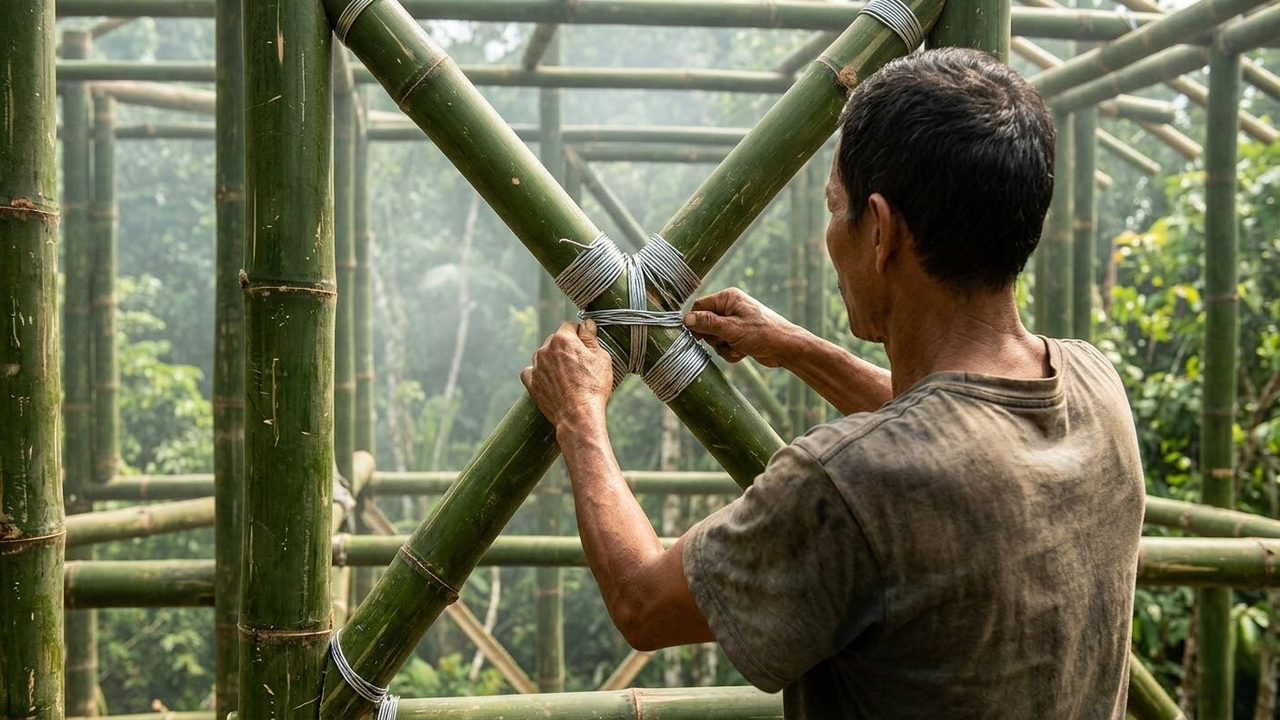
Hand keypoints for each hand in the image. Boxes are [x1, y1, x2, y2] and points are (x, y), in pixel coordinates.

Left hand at [521, 320, 614, 426]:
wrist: (578, 415)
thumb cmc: (593, 386)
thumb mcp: (601, 358)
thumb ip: (590, 337)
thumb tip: (586, 324)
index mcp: (562, 339)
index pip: (569, 326)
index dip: (580, 334)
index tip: (586, 346)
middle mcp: (545, 349)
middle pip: (555, 340)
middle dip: (566, 348)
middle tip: (580, 365)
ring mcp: (536, 366)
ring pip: (544, 355)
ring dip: (553, 360)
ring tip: (568, 376)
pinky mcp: (531, 382)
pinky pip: (532, 371)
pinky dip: (540, 374)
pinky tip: (551, 381)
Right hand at [683, 288, 802, 367]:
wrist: (786, 348)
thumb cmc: (762, 333)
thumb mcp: (731, 328)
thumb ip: (707, 323)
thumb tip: (686, 319)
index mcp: (728, 298)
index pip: (699, 306)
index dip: (695, 322)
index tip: (695, 336)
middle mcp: (730, 308)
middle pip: (705, 324)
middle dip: (714, 338)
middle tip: (726, 341)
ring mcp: (735, 322)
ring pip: (715, 338)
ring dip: (723, 347)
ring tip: (738, 347)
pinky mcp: (739, 335)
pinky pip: (725, 345)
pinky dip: (731, 352)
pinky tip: (743, 352)